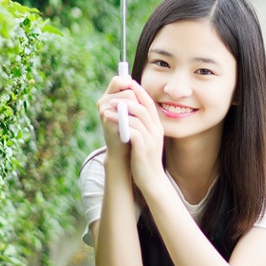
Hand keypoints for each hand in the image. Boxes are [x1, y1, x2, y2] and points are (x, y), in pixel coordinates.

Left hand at [96, 76, 164, 190]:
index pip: (149, 103)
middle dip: (129, 98)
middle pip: (144, 106)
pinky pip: (131, 129)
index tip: (127, 85)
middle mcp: (156, 130)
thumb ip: (141, 126)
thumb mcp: (146, 139)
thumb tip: (129, 111)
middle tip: (114, 96)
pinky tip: (108, 120)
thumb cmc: (145, 159)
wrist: (152, 180)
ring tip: (108, 107)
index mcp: (157, 126)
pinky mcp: (143, 147)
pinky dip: (119, 122)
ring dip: (121, 109)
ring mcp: (151, 138)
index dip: (138, 92)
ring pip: (137, 116)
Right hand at [97, 75, 135, 162]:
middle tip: (137, 116)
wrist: (123, 150)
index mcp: (108, 97)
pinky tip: (133, 125)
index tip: (136, 97)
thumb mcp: (129, 110)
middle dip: (138, 101)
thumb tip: (129, 78)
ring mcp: (104, 110)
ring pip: (129, 98)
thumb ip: (128, 95)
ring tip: (135, 121)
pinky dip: (133, 117)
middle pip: (128, 90)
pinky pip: (127, 110)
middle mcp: (103, 101)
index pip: (118, 80)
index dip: (128, 84)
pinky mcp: (108, 119)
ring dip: (138, 109)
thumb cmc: (129, 128)